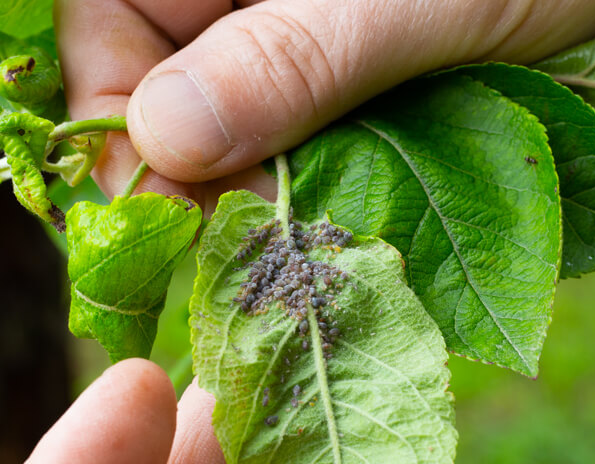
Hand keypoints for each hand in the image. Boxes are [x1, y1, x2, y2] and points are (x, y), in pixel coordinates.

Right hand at [55, 0, 594, 208]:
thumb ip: (292, 57)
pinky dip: (301, 188)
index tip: (162, 205)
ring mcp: (289, 42)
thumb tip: (165, 136)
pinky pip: (289, 146)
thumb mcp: (416, 0)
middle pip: (164, 85)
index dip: (115, 113)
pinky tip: (329, 216)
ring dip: (256, 189)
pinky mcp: (332, 87)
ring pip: (230, 128)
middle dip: (196, 171)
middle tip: (249, 238)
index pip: (108, 21)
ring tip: (296, 235)